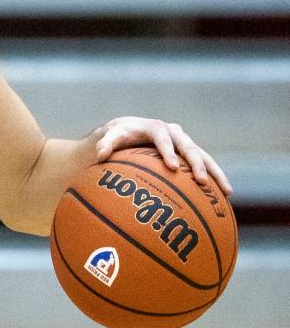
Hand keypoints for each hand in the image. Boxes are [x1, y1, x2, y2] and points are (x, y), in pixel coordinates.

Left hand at [95, 116, 231, 195]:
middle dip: (196, 164)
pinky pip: (204, 167)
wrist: (130, 131)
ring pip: (203, 157)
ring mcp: (184, 144)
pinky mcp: (188, 155)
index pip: (163, 138)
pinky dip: (214, 180)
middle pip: (189, 147)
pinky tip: (225, 199)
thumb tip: (100, 154)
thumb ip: (105, 144)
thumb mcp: (110, 137)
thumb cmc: (118, 136)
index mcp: (156, 128)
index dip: (168, 151)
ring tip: (226, 192)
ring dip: (215, 173)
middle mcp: (174, 133)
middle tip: (201, 181)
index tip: (172, 167)